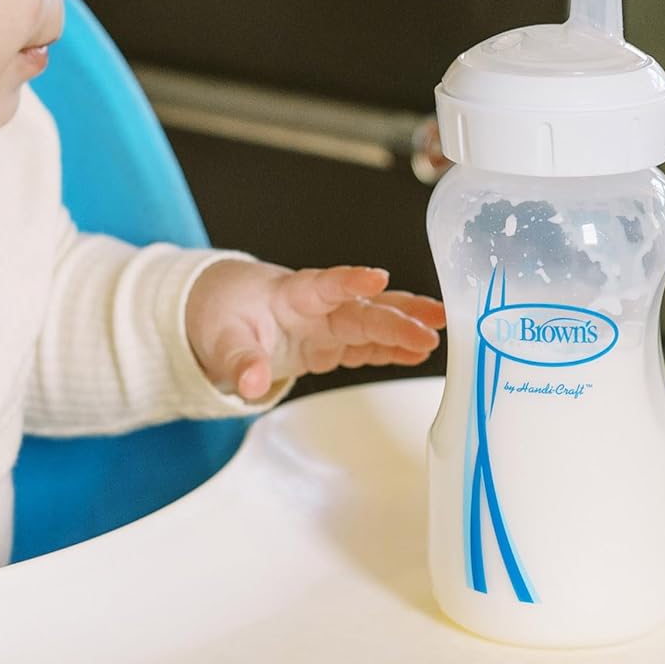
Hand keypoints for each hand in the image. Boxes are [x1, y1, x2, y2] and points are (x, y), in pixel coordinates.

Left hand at [185, 259, 445, 401]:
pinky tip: (420, 354)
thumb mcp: (221, 340)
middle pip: (361, 309)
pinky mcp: (332, 344)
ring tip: (443, 332)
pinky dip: (392, 350)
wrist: (224, 310)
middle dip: (396, 316)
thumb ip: (240, 362)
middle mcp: (318, 307)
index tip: (377, 278)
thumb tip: (250, 385)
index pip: (324, 284)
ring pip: (374, 322)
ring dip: (406, 326)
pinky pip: (367, 345)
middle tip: (433, 327)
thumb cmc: (225, 314)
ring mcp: (329, 325)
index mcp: (291, 294)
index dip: (349, 281)